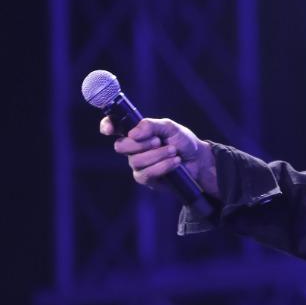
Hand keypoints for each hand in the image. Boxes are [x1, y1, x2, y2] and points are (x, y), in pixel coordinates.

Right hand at [100, 116, 219, 198]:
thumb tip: (133, 133)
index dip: (107, 126)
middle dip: (140, 144)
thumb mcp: (170, 127)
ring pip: (135, 161)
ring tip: (174, 151)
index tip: (109, 129)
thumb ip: (152, 126)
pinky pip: (146, 174)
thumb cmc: (182, 141)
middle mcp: (132, 148)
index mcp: (136, 132)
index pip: (114, 127)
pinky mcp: (145, 179)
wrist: (198, 160)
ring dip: (158, 154)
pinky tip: (175, 162)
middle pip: (120, 146)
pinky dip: (163, 166)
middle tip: (159, 141)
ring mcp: (137, 164)